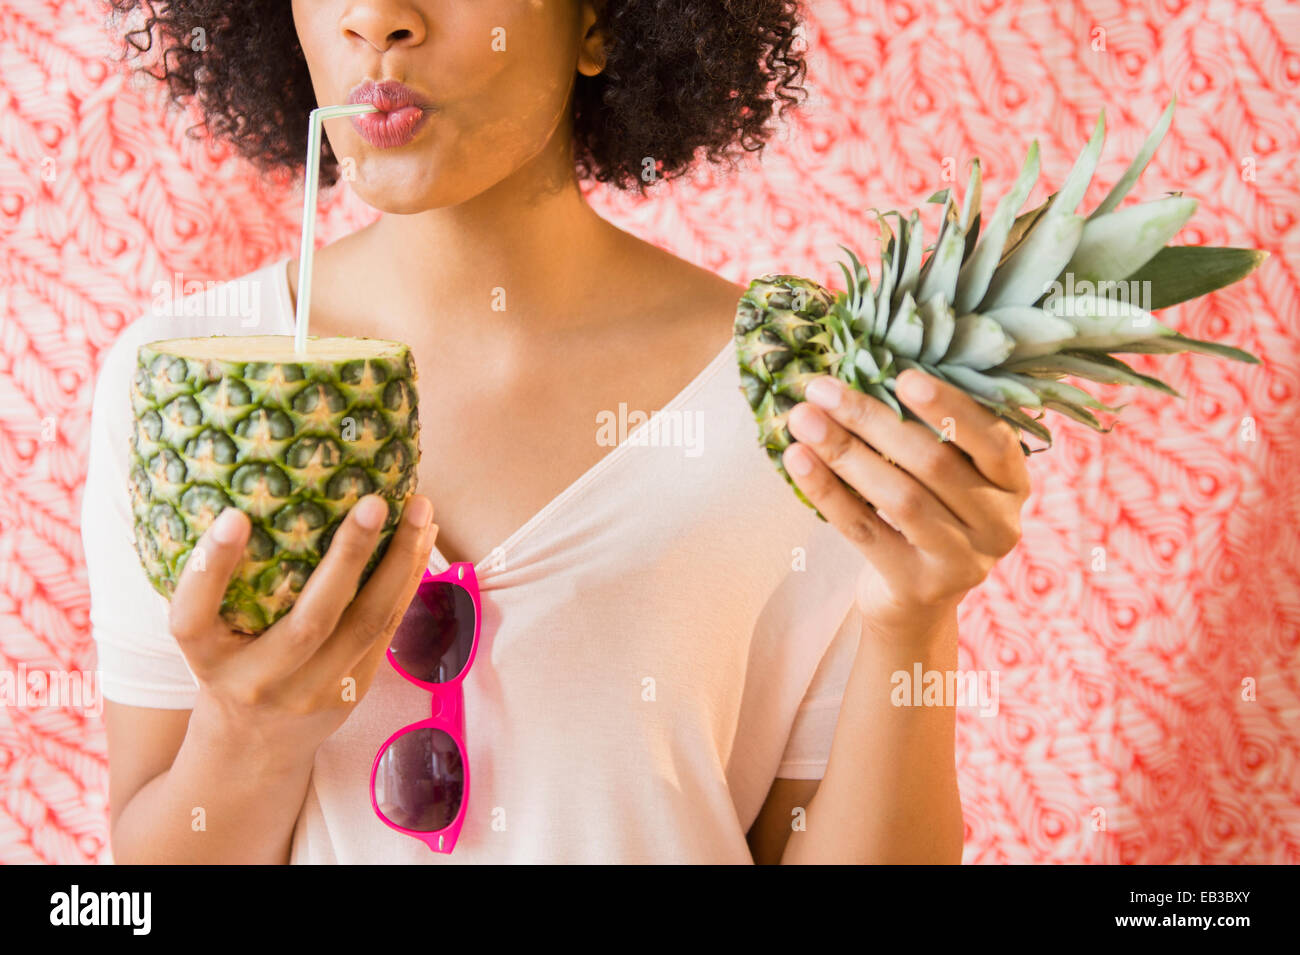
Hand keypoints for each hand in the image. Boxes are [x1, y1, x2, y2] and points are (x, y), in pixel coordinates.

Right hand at [167, 493, 436, 758]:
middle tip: (373, 501)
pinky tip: (423, 539)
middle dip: (347, 558)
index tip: (232, 515)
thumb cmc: (228, 667)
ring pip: (367, 625)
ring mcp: (311, 693)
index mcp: (206, 660)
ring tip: (420, 509)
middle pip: (308, 622)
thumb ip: (219, 586)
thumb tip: (255, 491)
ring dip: (400, 562)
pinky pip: (387, 630)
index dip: (210, 568)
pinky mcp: (352, 693)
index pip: (193, 616)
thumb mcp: (207, 636)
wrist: (252, 752)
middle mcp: (258, 681)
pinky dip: (408, 581)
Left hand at [783, 370, 1029, 643]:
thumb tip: (865, 365)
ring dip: (846, 452)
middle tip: (823, 388)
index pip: (991, 438)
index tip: (901, 375)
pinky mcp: (918, 586)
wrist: (915, 598)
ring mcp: (963, 562)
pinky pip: (864, 531)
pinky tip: (796, 460)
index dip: (949, 406)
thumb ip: (926, 430)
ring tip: (803, 419)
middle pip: (933, 463)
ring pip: (899, 498)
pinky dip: (827, 492)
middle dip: (872, 420)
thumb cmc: (928, 512)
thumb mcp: (945, 475)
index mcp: (1013, 483)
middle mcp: (1000, 525)